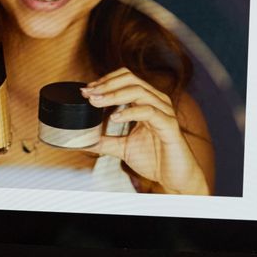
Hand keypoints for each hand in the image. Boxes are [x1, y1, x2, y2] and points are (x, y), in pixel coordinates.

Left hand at [79, 68, 209, 195]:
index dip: (105, 81)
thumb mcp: (123, 147)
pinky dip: (130, 112)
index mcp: (147, 102)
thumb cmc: (155, 159)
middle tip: (88, 94)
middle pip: (131, 79)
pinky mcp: (169, 125)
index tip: (86, 90)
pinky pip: (149, 112)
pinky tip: (114, 118)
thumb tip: (82, 140)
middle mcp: (157, 102)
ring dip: (114, 95)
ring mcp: (164, 112)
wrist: (175, 178)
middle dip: (106, 85)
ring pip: (139, 91)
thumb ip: (104, 141)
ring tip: (96, 102)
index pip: (126, 79)